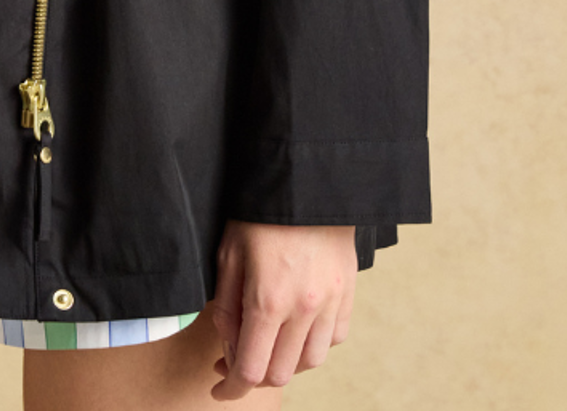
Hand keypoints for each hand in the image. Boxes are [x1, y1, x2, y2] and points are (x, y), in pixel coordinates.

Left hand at [208, 220, 356, 397]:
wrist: (305, 177)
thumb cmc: (260, 210)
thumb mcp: (228, 252)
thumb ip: (227, 305)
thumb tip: (230, 344)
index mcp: (267, 300)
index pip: (250, 371)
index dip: (231, 388)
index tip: (219, 387)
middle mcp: (303, 309)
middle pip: (280, 373)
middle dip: (254, 375)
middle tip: (234, 359)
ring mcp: (330, 301)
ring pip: (310, 362)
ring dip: (286, 363)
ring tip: (268, 343)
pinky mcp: (347, 291)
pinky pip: (334, 338)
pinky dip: (314, 344)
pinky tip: (298, 328)